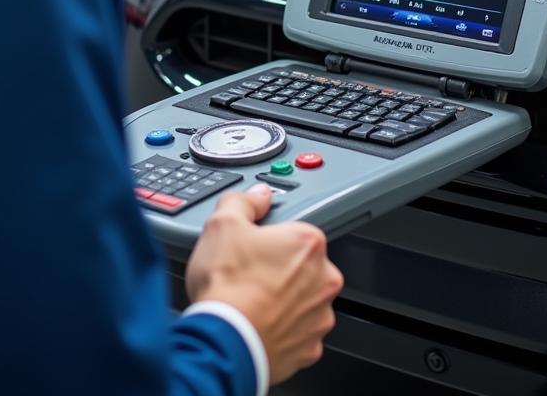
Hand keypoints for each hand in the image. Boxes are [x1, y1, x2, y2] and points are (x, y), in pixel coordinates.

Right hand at [185, 185, 343, 384]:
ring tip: (251, 303)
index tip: (255, 246)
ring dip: (284, 302)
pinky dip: (282, 331)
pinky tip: (258, 325)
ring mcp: (319, 317)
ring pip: (302, 301)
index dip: (271, 237)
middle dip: (280, 269)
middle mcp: (324, 280)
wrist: (223, 343)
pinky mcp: (309, 349)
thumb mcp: (223, 224)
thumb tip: (257, 196)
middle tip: (250, 274)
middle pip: (303, 266)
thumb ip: (244, 202)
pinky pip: (297, 334)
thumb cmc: (227, 287)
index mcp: (309, 244)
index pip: (296, 230)